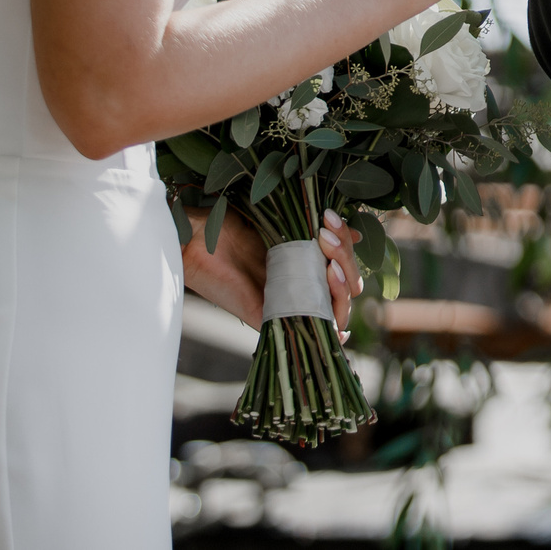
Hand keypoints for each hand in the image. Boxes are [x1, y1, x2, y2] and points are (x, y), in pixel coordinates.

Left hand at [180, 208, 363, 335]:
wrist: (193, 239)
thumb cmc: (228, 224)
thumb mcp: (283, 222)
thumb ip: (317, 228)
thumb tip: (358, 233)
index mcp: (305, 262)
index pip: (344, 263)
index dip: (346, 243)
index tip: (329, 217)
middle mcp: (301, 284)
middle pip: (346, 286)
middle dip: (347, 260)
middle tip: (325, 237)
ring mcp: (289, 302)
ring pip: (335, 308)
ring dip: (342, 287)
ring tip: (328, 264)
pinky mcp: (270, 316)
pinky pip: (311, 333)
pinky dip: (332, 331)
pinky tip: (339, 321)